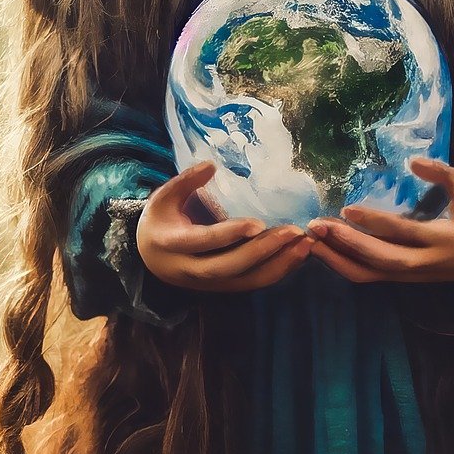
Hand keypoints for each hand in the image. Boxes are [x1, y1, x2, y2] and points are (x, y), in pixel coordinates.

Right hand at [136, 160, 313, 292]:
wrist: (149, 257)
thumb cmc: (160, 220)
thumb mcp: (163, 197)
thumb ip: (186, 181)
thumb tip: (211, 165)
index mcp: (172, 244)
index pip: (204, 242)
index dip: (230, 234)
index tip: (257, 223)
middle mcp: (190, 270)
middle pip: (230, 267)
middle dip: (263, 251)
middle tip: (294, 232)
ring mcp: (208, 284)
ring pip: (245, 281)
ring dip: (278, 265)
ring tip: (305, 245)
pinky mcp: (222, 288)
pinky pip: (251, 284)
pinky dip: (276, 272)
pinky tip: (297, 256)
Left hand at [306, 158, 453, 284]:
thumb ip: (441, 173)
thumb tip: (413, 160)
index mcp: (443, 241)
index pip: (402, 233)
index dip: (374, 222)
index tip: (347, 208)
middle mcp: (427, 264)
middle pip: (380, 262)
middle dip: (345, 246)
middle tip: (315, 228)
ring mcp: (418, 275)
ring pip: (373, 275)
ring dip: (340, 260)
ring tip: (312, 242)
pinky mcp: (411, 278)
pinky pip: (376, 275)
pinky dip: (351, 265)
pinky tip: (330, 251)